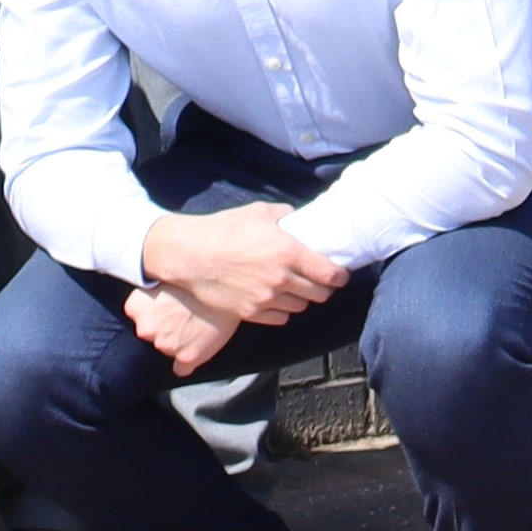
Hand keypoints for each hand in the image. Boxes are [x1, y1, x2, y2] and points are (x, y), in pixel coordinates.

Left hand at [126, 278, 241, 371]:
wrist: (227, 284)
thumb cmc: (196, 272)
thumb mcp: (165, 270)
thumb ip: (150, 281)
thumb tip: (145, 274)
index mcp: (135, 305)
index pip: (134, 311)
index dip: (150, 306)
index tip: (162, 300)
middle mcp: (146, 328)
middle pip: (149, 331)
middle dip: (162, 324)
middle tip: (181, 310)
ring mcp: (166, 345)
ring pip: (166, 347)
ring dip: (177, 340)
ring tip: (194, 321)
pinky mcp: (186, 358)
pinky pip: (182, 368)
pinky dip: (187, 361)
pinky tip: (197, 346)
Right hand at [142, 200, 350, 330]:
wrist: (190, 254)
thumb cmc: (223, 228)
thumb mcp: (258, 212)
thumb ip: (285, 216)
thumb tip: (297, 220)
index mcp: (288, 253)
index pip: (330, 274)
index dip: (340, 276)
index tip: (341, 275)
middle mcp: (282, 280)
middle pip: (319, 295)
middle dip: (323, 288)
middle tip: (319, 280)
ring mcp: (266, 299)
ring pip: (300, 307)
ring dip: (301, 299)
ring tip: (294, 287)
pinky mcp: (251, 313)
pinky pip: (279, 318)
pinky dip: (281, 310)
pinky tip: (274, 298)